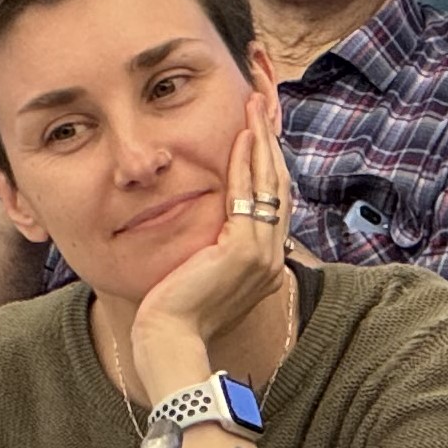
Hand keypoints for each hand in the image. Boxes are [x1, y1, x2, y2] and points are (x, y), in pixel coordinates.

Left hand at [129, 90, 292, 394]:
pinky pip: (247, 197)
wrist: (169, 341)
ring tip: (255, 108)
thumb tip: (207, 235)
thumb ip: (214, 253)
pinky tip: (241, 137)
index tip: (257, 132)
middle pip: (278, 187)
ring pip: (269, 185)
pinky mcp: (244, 252)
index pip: (272, 203)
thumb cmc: (176, 315)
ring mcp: (262, 255)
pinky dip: (245, 164)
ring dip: (262, 142)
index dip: (267, 164)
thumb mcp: (202, 276)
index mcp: (266, 265)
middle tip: (260, 105)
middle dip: (269, 143)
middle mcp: (272, 259)